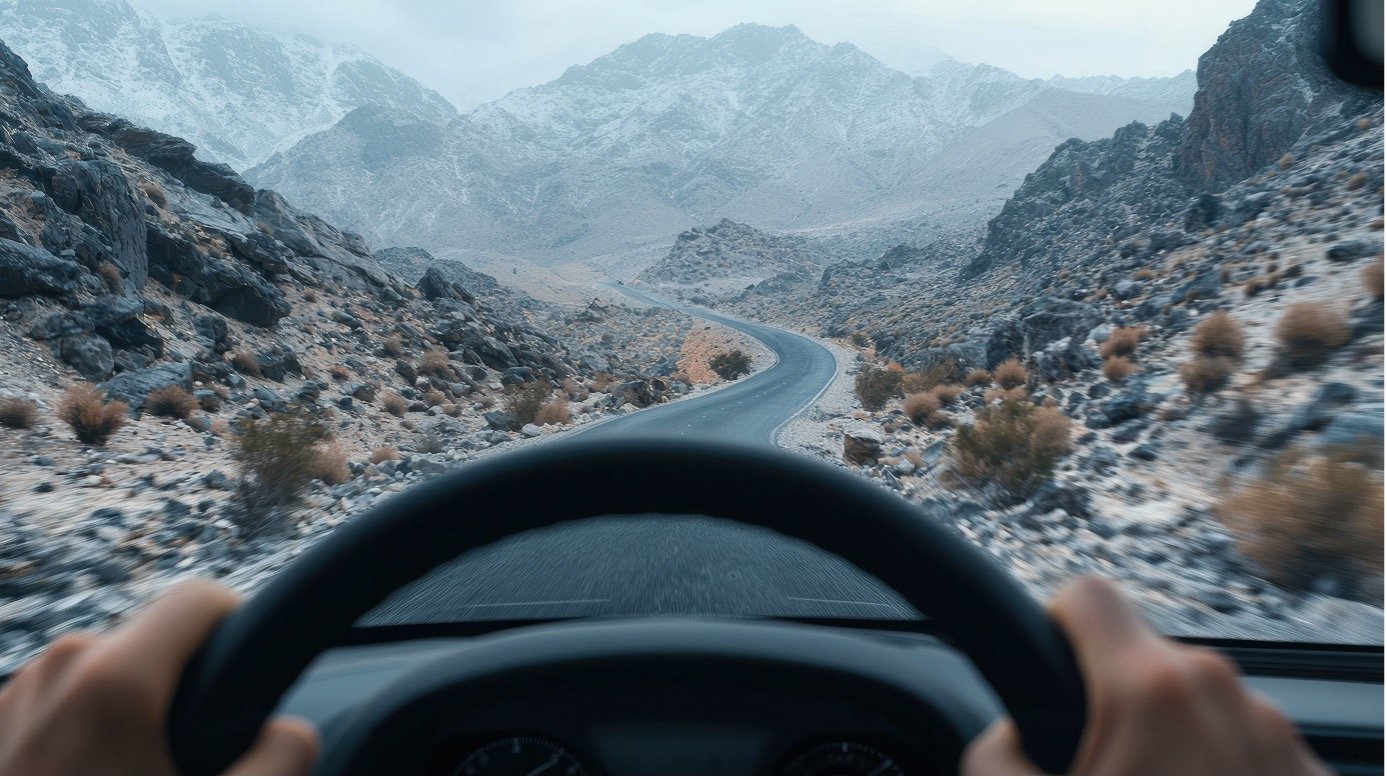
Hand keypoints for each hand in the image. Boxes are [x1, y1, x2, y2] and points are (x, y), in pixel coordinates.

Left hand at [0, 580, 317, 773]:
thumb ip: (280, 760)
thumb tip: (289, 731)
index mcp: (115, 683)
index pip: (201, 600)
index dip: (241, 630)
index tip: (245, 687)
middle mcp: (56, 672)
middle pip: (153, 643)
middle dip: (180, 694)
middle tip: (184, 767)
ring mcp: (12, 699)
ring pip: (101, 677)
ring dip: (126, 721)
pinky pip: (57, 709)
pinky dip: (79, 743)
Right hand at [962, 577, 1327, 774]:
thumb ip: (997, 755)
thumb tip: (1010, 739)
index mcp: (1153, 693)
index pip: (1085, 597)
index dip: (1053, 629)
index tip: (1050, 673)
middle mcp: (1232, 699)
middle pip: (1146, 666)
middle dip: (1116, 714)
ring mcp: (1287, 743)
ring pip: (1205, 716)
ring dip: (1176, 755)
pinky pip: (1254, 758)